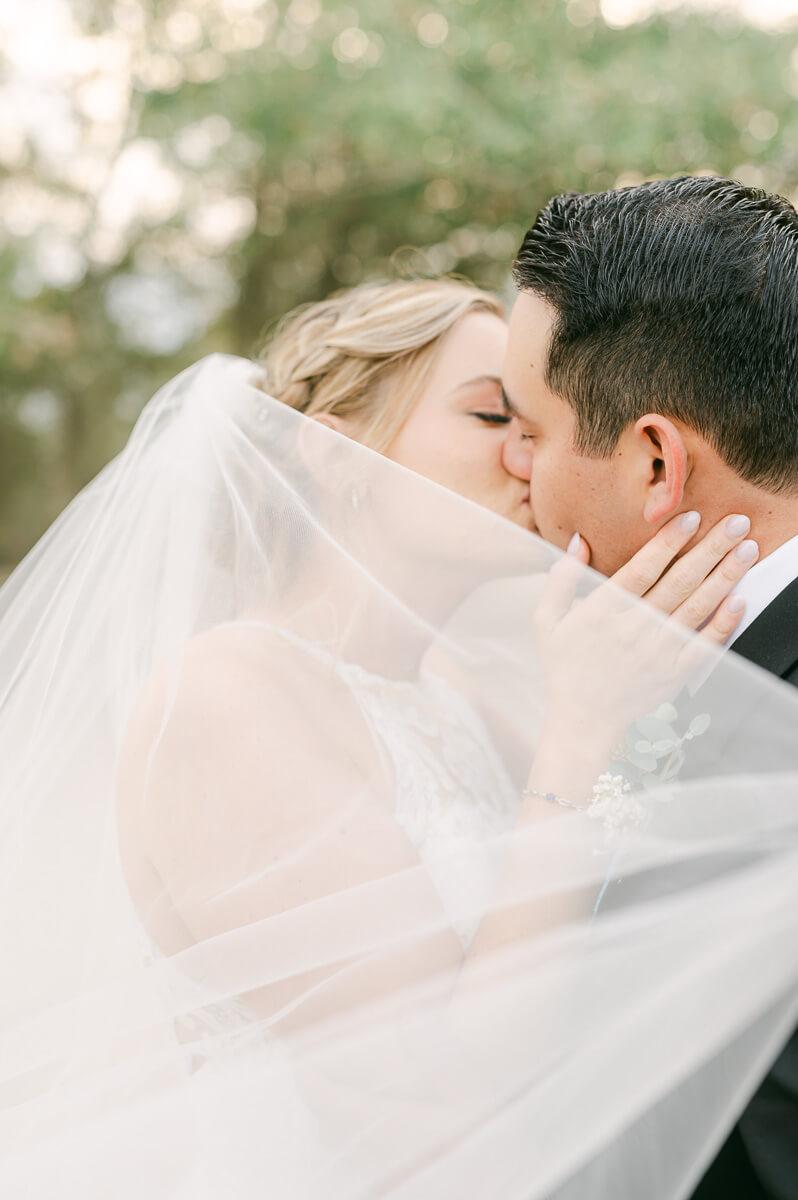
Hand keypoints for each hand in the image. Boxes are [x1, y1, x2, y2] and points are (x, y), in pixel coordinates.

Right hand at [536, 513, 756, 739]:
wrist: (584, 720)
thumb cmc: (565, 665)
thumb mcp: (547, 620)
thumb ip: (561, 578)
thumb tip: (580, 540)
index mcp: (602, 611)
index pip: (642, 568)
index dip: (668, 541)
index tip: (692, 517)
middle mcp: (633, 629)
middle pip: (679, 582)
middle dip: (711, 548)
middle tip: (737, 522)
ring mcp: (657, 653)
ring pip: (697, 607)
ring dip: (725, 576)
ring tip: (747, 550)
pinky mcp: (674, 675)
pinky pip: (704, 646)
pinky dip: (724, 624)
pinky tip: (740, 600)